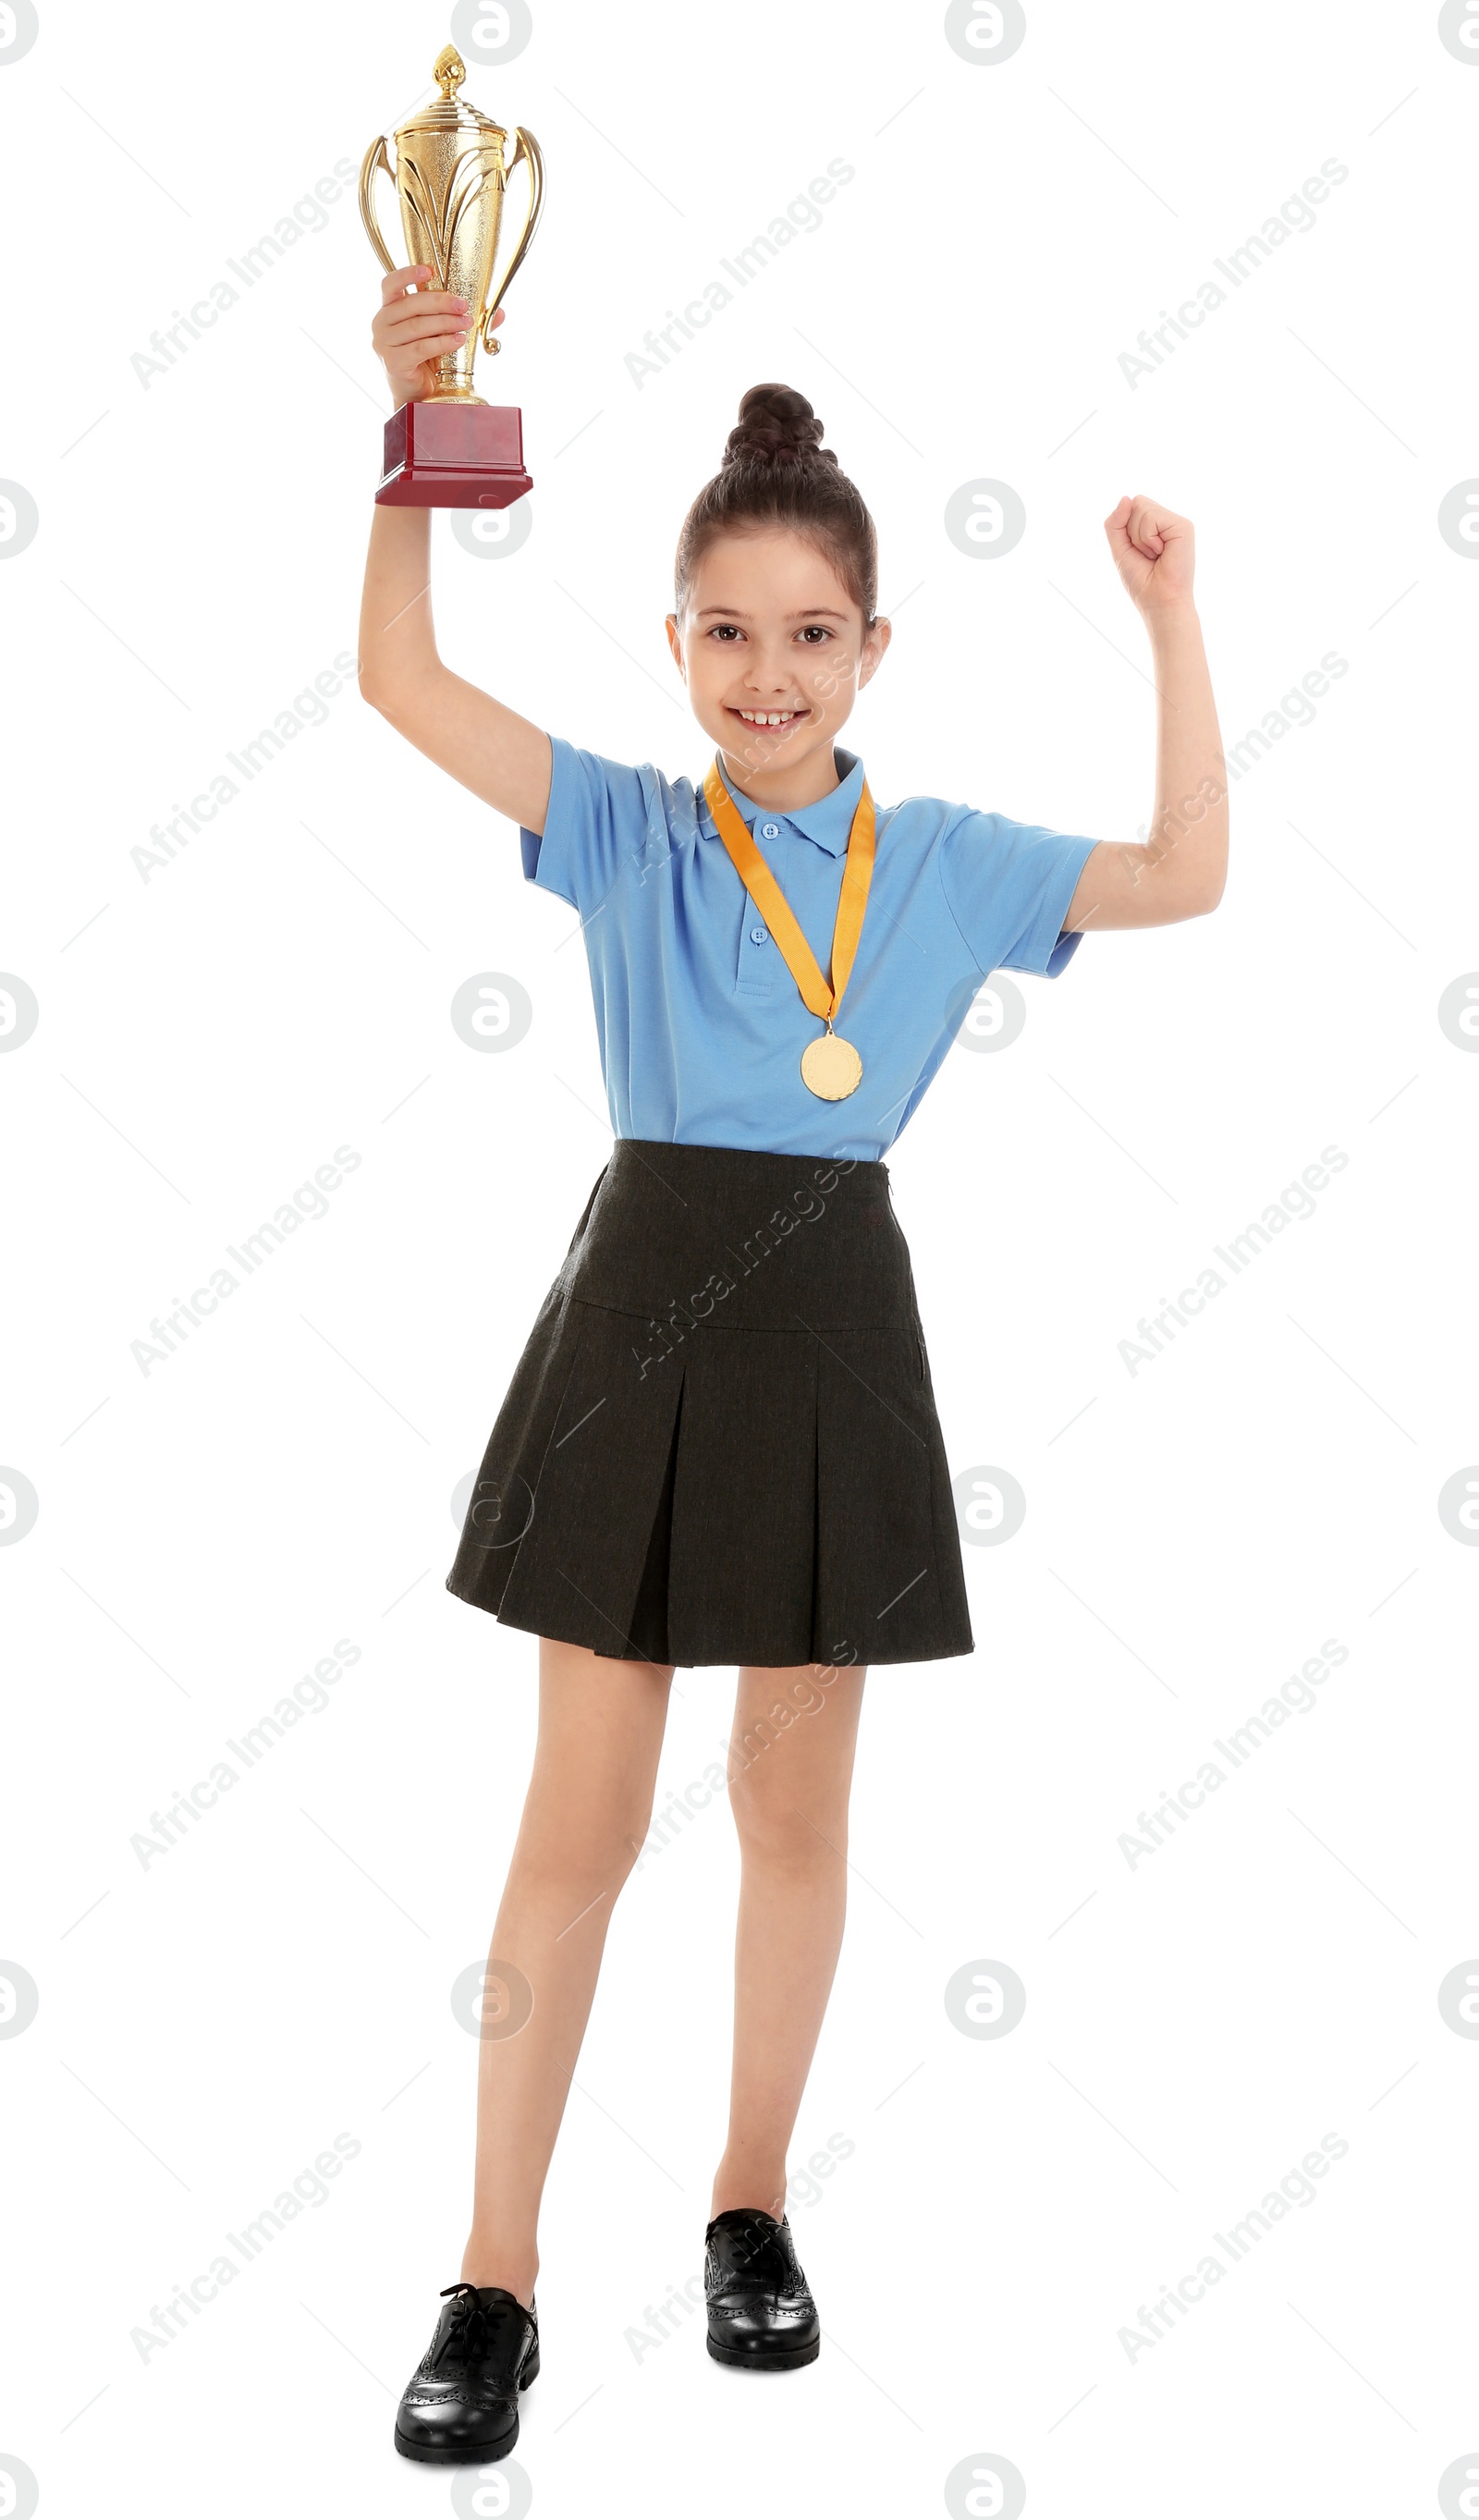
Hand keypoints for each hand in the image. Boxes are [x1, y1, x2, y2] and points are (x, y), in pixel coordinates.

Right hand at [370, 264, 503, 406]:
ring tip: (466, 323)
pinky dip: (442, 342)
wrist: (417, 396)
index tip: (429, 270)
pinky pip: (421, 347)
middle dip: (441, 302)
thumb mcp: (442, 333)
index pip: (390, 283)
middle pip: (412, 304)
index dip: (407, 274)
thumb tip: (499, 313)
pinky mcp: (393, 363)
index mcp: (389, 309)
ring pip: (418, 326)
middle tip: (464, 305)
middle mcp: (381, 323)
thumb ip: (463, 319)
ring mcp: (384, 344)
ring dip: (446, 323)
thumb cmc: (426, 361)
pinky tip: (458, 340)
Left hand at [1104, 494, 1194, 619]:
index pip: (1131, 506)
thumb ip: (1116, 523)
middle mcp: (1168, 520)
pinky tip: (1162, 552)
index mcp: (1155, 525)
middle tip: (1147, 554)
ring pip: (1142, 508)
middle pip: (1136, 503)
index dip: (1125, 528)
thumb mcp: (1120, 548)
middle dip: (1131, 532)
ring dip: (1140, 537)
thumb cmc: (1142, 580)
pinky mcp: (1184, 526)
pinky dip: (1148, 538)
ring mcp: (1177, 522)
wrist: (1159, 601)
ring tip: (1155, 554)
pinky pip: (1151, 517)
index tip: (1138, 551)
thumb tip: (1125, 498)